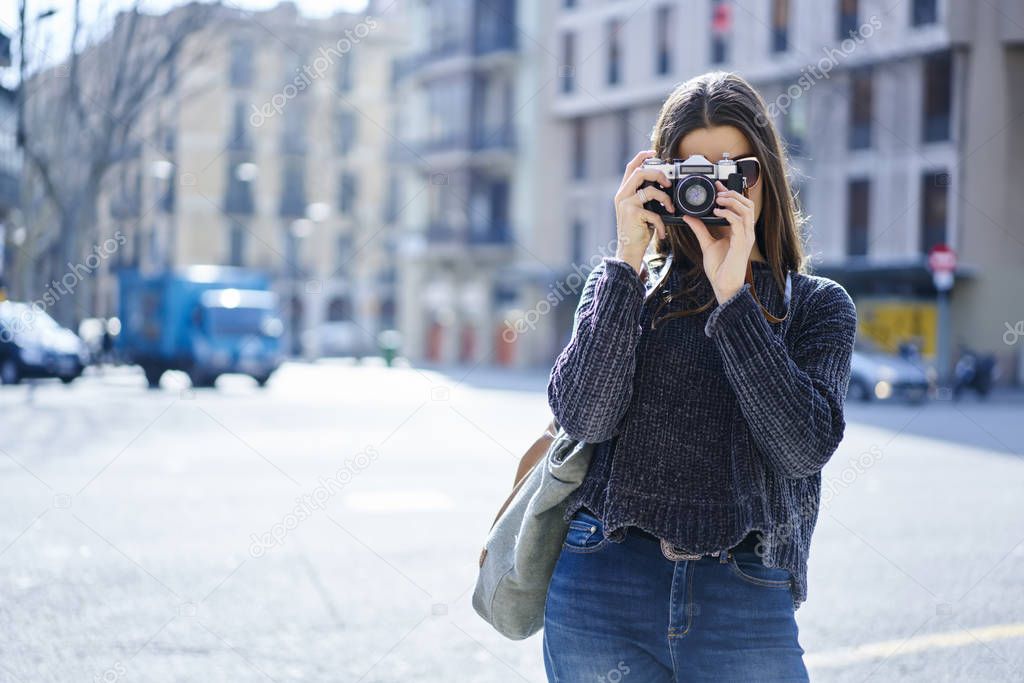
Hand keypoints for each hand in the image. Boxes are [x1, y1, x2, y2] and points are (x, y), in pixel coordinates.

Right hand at [613, 150, 672, 273]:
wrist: (628, 251)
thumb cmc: (637, 231)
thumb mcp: (640, 210)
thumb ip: (646, 197)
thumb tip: (664, 186)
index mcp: (623, 192)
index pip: (631, 167)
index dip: (642, 156)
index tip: (654, 152)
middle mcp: (622, 195)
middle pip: (640, 173)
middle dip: (658, 174)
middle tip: (668, 184)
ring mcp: (626, 204)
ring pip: (650, 190)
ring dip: (665, 199)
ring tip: (670, 208)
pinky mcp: (633, 214)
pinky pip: (654, 213)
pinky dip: (662, 224)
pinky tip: (662, 232)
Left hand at [681, 180, 756, 303]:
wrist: (723, 285)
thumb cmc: (719, 268)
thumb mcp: (706, 243)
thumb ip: (699, 229)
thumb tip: (689, 216)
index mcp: (740, 231)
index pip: (741, 206)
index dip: (731, 193)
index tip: (718, 186)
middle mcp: (746, 232)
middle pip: (748, 204)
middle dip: (733, 194)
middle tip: (718, 191)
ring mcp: (746, 237)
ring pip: (746, 210)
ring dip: (732, 201)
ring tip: (718, 199)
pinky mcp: (742, 243)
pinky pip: (738, 222)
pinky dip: (728, 214)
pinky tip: (716, 212)